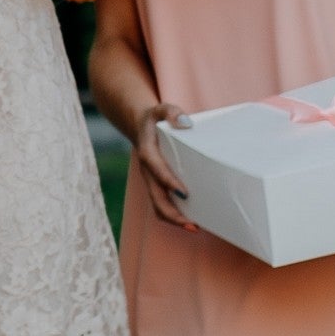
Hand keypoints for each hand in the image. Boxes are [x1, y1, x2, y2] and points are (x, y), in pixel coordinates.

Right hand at [135, 101, 200, 228]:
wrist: (140, 126)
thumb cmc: (155, 118)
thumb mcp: (161, 108)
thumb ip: (172, 112)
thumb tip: (185, 123)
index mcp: (148, 153)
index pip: (157, 170)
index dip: (169, 183)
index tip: (185, 194)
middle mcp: (148, 171)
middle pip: (156, 198)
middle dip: (172, 214)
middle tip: (192, 225)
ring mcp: (152, 181)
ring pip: (158, 206)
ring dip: (173, 219)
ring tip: (195, 227)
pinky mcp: (157, 185)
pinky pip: (162, 204)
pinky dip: (175, 215)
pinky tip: (192, 220)